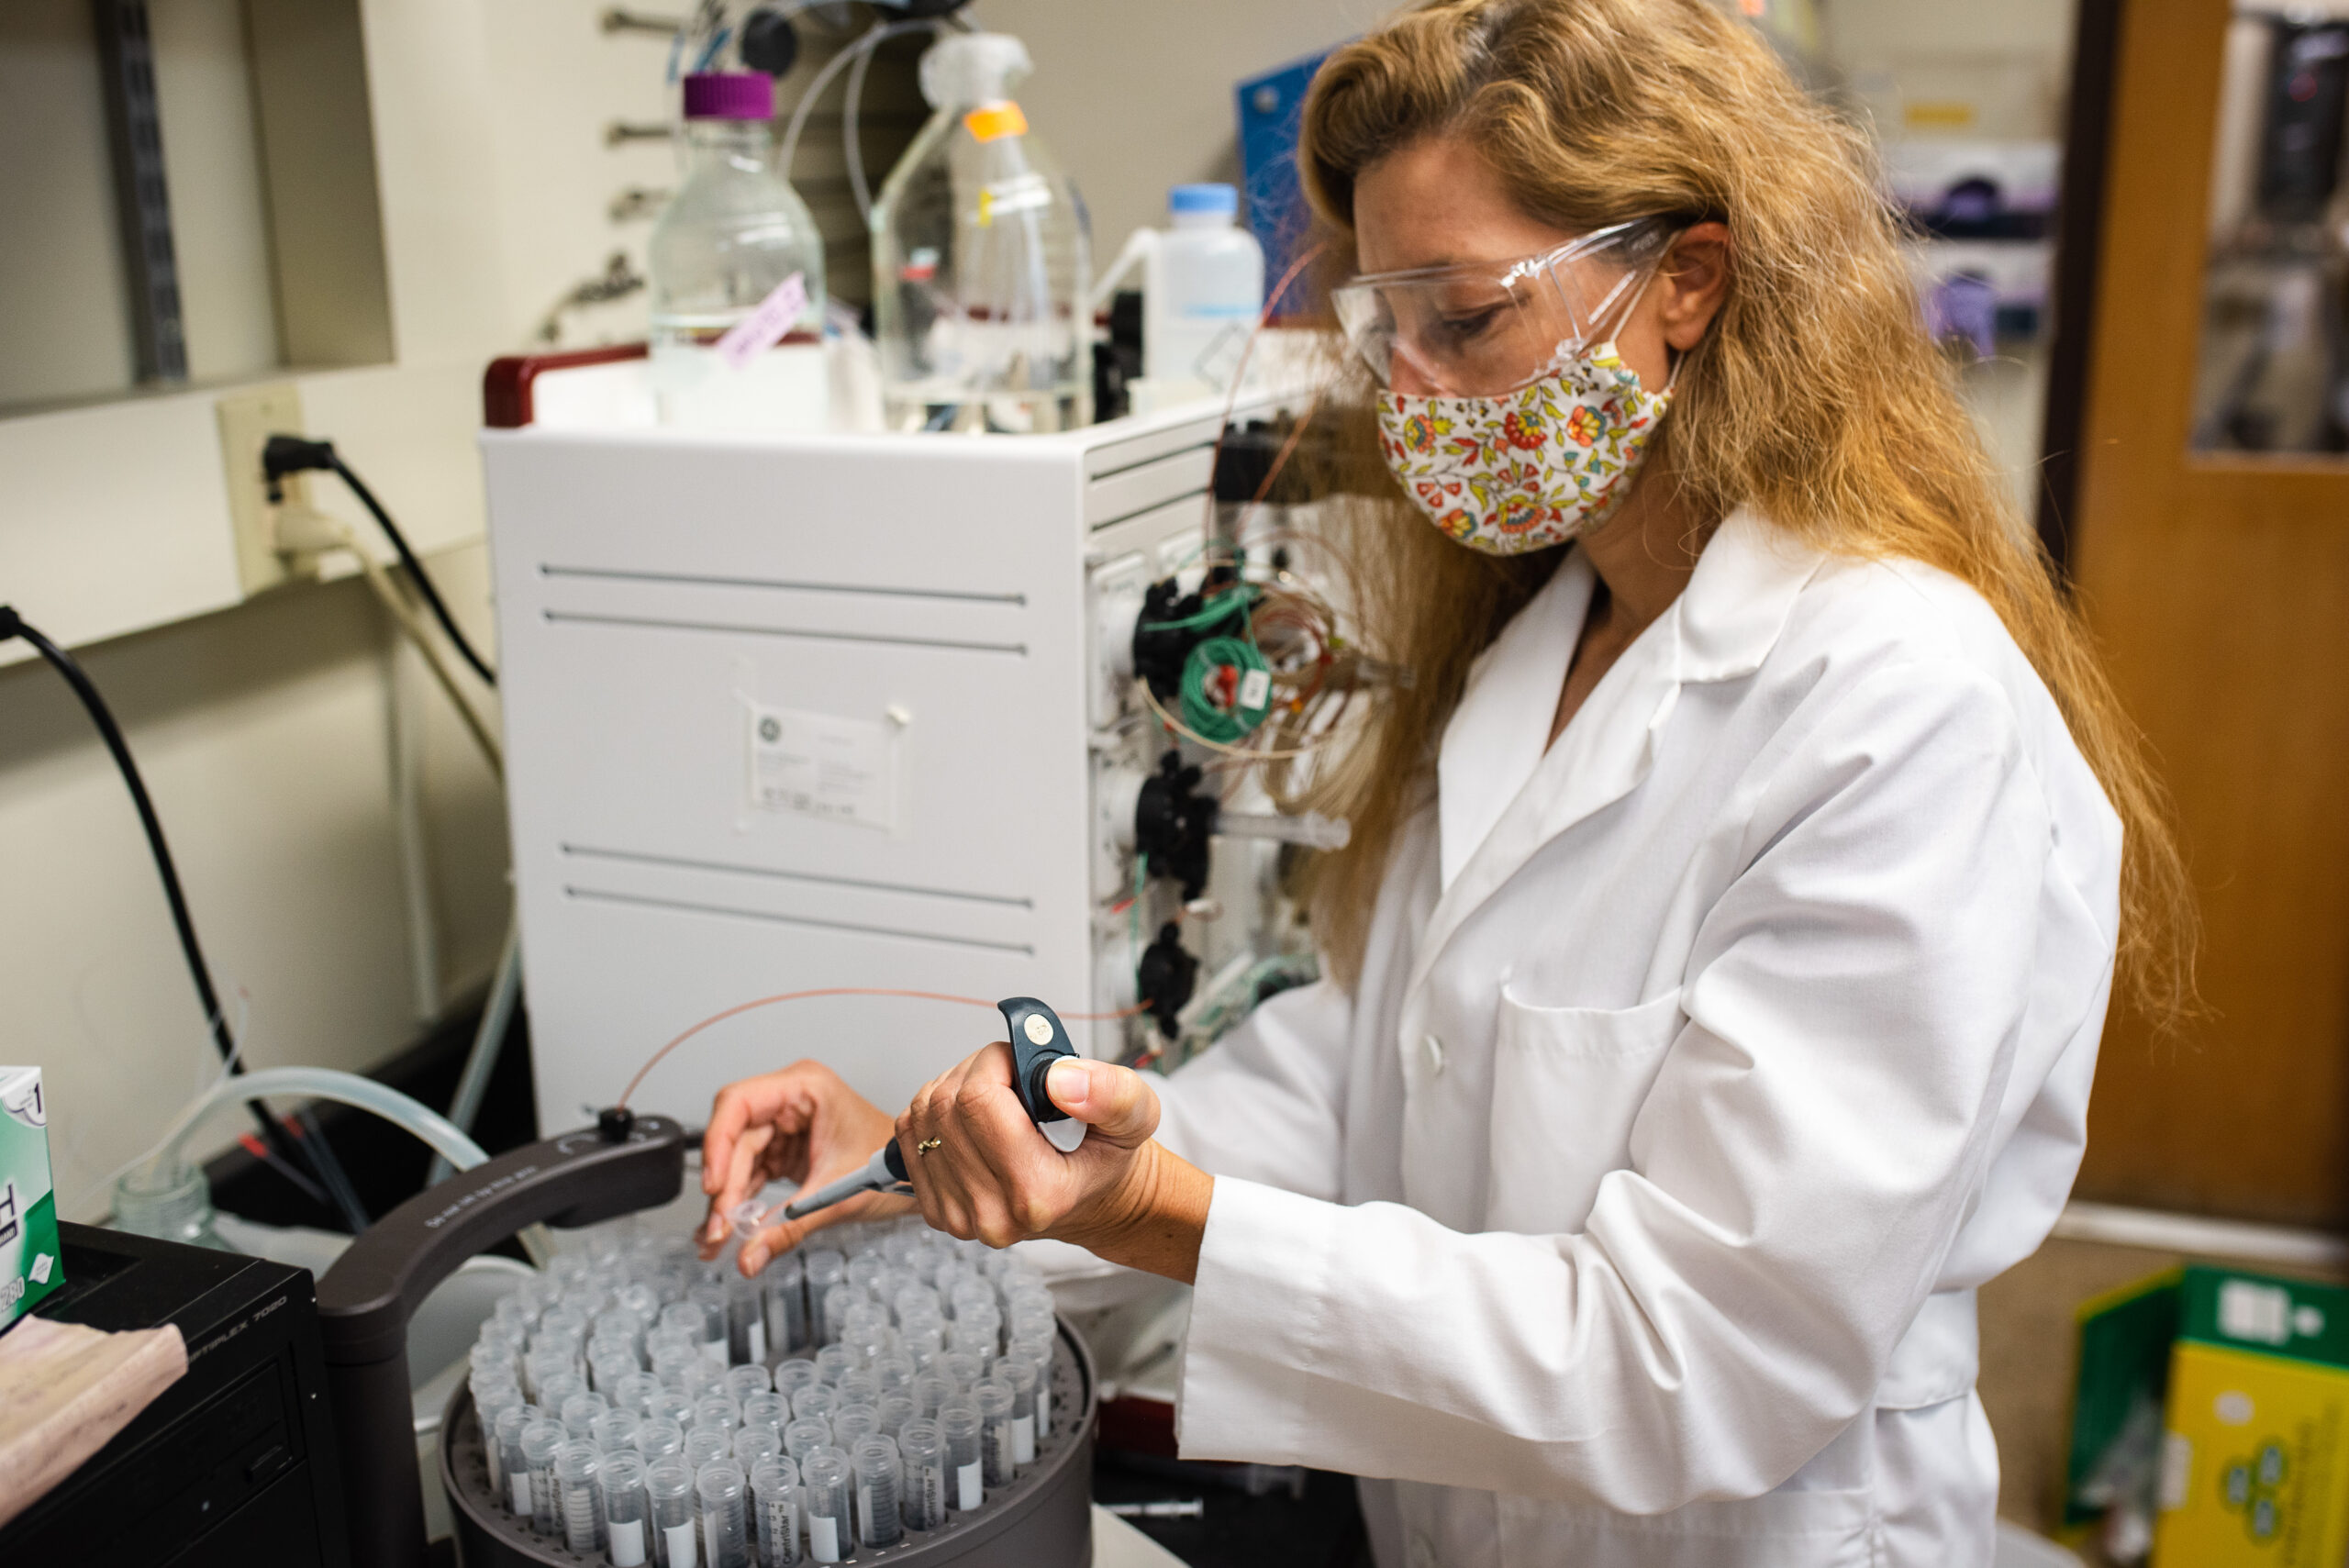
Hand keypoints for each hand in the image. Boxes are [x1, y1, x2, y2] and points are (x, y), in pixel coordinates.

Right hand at [699, 1059, 912, 1273]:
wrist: (918, 1175)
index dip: (717, 1144)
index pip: (739, 1103)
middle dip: (724, 1188)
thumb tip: (749, 1258)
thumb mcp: (839, 1196)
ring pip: (737, 1160)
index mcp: (805, 1088)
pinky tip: (731, 1232)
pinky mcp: (784, 1150)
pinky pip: (751, 1174)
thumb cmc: (893, 1164)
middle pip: (734, 1138)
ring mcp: (785, 1125)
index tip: (713, 1188)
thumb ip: (789, 1227)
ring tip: (717, 1240)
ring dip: (727, 1202)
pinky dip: (741, 1203)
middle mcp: (789, 1100)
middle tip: (718, 1231)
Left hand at [896, 1043, 1210, 1281]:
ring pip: (924, 1114)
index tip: (1022, 1063)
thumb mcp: (1135, 1117)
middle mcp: (991, 1214)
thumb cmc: (1104, 1158)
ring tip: (995, 1097)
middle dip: (976, 1071)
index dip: (997, 1061)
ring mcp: (957, 1216)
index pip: (978, 1098)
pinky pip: (911, 1134)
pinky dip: (935, 1111)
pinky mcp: (935, 1210)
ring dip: (954, 1088)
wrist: (1088, 1199)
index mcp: (1037, 1194)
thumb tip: (1059, 1080)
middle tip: (1011, 1077)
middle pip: (947, 1103)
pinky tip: (972, 1118)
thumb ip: (1110, 1094)